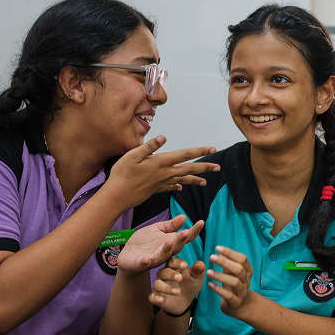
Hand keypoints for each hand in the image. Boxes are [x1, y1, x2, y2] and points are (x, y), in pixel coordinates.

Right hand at [104, 136, 220, 209]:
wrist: (116, 196)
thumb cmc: (122, 174)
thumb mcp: (132, 155)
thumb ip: (149, 146)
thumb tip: (164, 137)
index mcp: (161, 162)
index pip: (185, 155)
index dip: (199, 151)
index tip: (213, 149)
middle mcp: (164, 173)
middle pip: (189, 169)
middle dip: (204, 168)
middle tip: (218, 167)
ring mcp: (161, 183)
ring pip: (182, 180)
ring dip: (195, 180)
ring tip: (205, 182)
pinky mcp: (156, 190)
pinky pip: (170, 187)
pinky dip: (178, 186)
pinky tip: (181, 188)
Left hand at [116, 216, 204, 276]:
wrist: (128, 254)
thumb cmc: (145, 241)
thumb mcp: (158, 229)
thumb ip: (171, 225)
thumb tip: (184, 216)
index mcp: (172, 242)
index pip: (185, 237)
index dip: (193, 231)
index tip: (201, 222)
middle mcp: (166, 252)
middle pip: (176, 247)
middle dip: (181, 240)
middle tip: (185, 233)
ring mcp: (154, 258)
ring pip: (163, 256)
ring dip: (166, 249)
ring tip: (169, 241)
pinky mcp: (140, 263)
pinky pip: (144, 263)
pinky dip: (146, 262)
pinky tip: (147, 259)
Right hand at [150, 256, 206, 314]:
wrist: (187, 301)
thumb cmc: (191, 285)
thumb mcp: (197, 277)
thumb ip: (198, 270)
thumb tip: (200, 264)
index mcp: (173, 267)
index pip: (172, 261)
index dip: (177, 263)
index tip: (185, 266)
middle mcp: (164, 275)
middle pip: (163, 271)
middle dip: (171, 274)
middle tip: (180, 278)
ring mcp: (159, 286)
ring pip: (157, 284)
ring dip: (166, 288)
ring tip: (178, 292)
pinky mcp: (157, 297)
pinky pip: (152, 297)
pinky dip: (155, 298)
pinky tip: (161, 300)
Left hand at [207, 246, 255, 317]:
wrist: (240, 305)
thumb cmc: (234, 284)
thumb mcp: (232, 272)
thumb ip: (228, 262)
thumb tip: (218, 251)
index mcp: (247, 271)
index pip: (242, 259)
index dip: (230, 253)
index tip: (217, 248)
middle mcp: (247, 280)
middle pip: (239, 269)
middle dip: (225, 262)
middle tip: (211, 257)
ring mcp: (242, 292)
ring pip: (235, 282)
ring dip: (221, 276)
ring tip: (208, 272)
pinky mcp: (235, 302)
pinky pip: (228, 295)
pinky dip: (218, 289)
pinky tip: (209, 284)